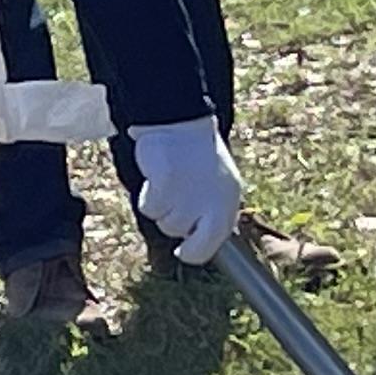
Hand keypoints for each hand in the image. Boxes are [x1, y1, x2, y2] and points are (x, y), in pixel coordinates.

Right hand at [132, 118, 243, 265]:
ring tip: (171, 179)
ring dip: (160, 203)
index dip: (192, 252)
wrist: (182, 122)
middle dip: (172, 218)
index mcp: (227, 205)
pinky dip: (148, 193)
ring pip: (161, 220)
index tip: (183, 250)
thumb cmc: (198, 156)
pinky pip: (148, 207)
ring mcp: (188, 198)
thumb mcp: (219, 187)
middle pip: (177, 233)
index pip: (208, 248)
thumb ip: (213, 215)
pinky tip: (158, 175)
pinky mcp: (166, 187)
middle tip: (176, 194)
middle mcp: (211, 205)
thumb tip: (197, 244)